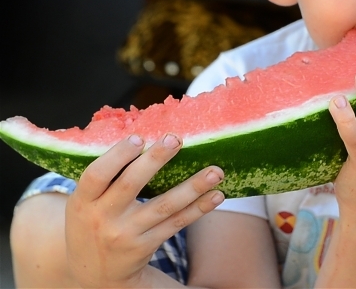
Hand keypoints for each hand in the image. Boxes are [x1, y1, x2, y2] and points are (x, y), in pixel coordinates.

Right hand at [65, 133, 224, 287]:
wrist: (95, 274)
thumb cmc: (92, 224)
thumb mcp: (83, 204)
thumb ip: (104, 178)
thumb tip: (142, 138)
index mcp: (82, 202)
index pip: (96, 175)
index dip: (117, 155)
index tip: (139, 137)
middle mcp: (103, 218)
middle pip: (131, 185)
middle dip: (155, 160)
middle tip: (176, 140)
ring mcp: (127, 234)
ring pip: (164, 206)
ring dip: (193, 187)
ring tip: (215, 171)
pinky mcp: (147, 245)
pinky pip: (177, 223)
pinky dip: (199, 209)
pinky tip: (216, 195)